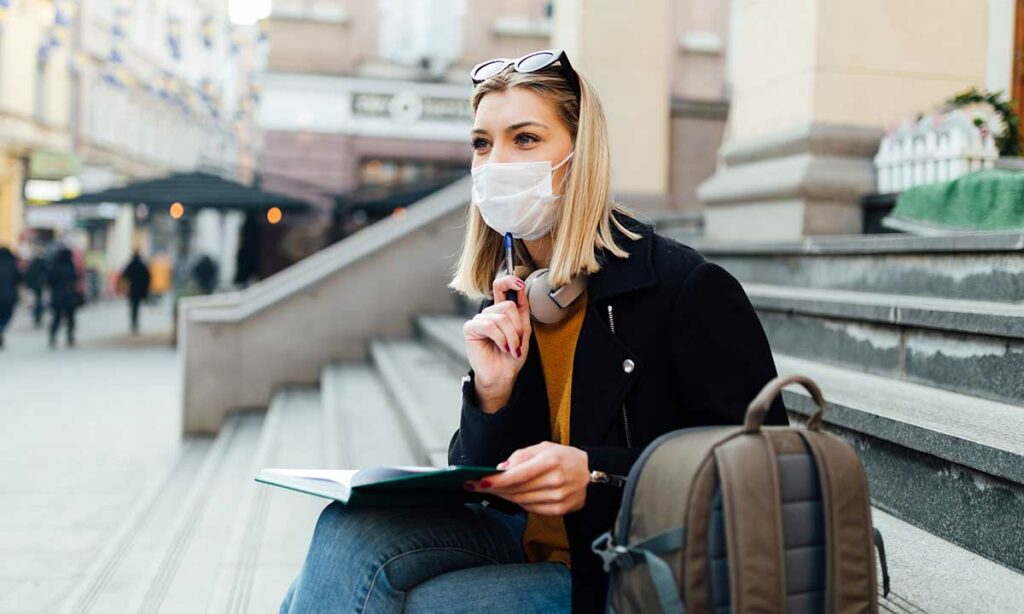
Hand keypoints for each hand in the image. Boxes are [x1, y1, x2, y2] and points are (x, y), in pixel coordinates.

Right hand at [463, 274, 532, 408]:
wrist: (502, 375)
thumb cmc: (512, 356)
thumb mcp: (523, 332)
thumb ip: (522, 311)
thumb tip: (519, 288)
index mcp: (502, 311)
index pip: (502, 288)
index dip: (510, 281)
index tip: (519, 283)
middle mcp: (490, 313)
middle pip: (508, 306)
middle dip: (517, 327)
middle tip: (517, 343)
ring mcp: (479, 319)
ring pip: (501, 318)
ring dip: (511, 336)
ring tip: (511, 348)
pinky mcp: (471, 328)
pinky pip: (490, 326)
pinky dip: (500, 338)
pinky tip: (502, 347)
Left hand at [464, 441, 589, 514]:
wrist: (592, 472)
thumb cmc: (564, 457)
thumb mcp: (544, 447)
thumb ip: (520, 456)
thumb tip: (500, 469)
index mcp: (550, 461)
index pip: (517, 475)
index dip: (496, 481)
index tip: (479, 482)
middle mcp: (555, 481)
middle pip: (517, 490)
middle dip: (495, 489)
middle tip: (478, 486)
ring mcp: (558, 497)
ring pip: (522, 501)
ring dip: (505, 497)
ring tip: (495, 490)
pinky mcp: (560, 509)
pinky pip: (532, 509)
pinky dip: (520, 503)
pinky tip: (514, 496)